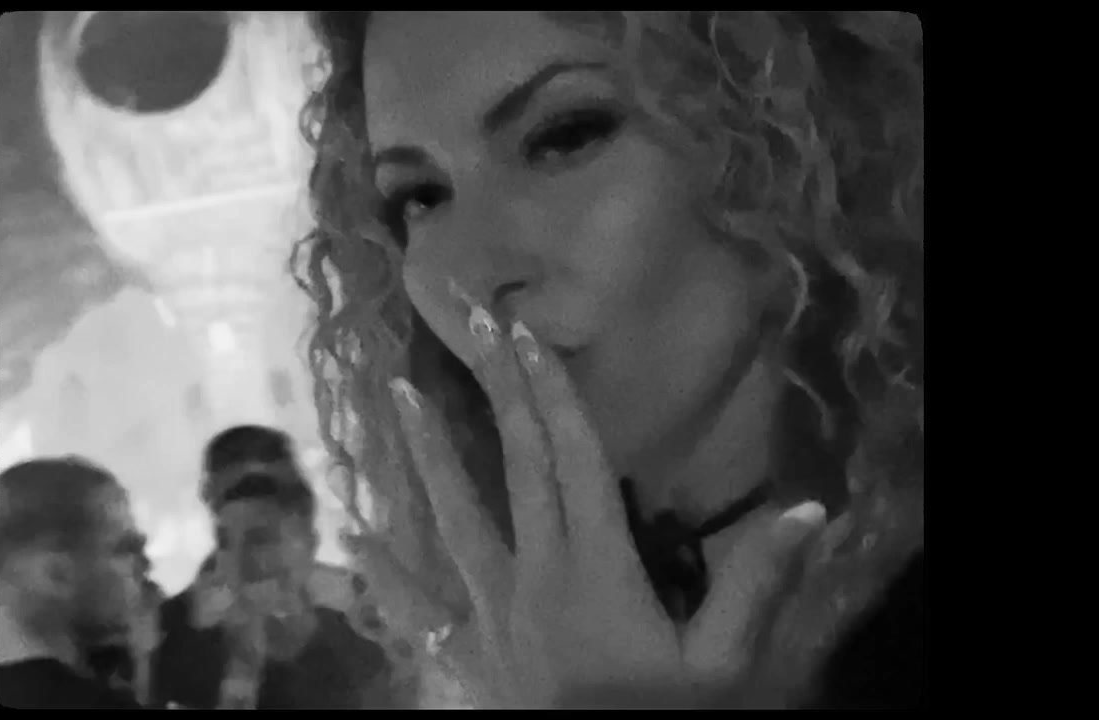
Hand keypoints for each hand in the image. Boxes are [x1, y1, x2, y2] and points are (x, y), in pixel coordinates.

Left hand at [358, 291, 825, 707]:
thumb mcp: (722, 666)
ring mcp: (491, 609)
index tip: (527, 336)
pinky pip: (420, 602)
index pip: (575, 461)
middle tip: (479, 325)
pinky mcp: (471, 647)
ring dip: (428, 452)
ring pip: (454, 516)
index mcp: (594, 567)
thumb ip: (756, 586)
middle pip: (517, 468)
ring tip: (397, 395)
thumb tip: (808, 510)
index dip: (552, 394)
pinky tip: (350, 538)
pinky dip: (384, 569)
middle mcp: (533, 572)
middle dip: (501, 391)